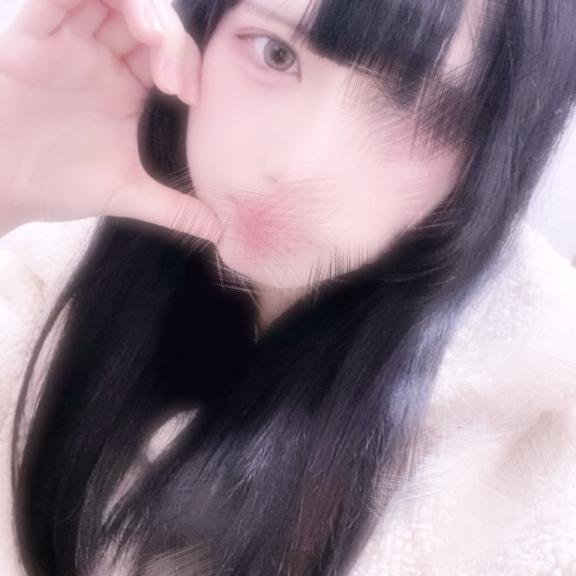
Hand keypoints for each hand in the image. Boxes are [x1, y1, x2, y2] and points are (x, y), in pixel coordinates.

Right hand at [0, 0, 222, 242]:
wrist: (0, 188)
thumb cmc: (57, 185)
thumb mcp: (127, 194)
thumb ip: (176, 209)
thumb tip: (222, 232)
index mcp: (128, 88)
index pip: (171, 54)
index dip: (188, 63)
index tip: (191, 99)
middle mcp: (102, 59)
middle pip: (148, 19)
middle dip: (171, 38)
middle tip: (174, 81)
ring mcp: (68, 43)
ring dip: (141, 7)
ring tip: (151, 39)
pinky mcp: (32, 36)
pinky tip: (117, 13)